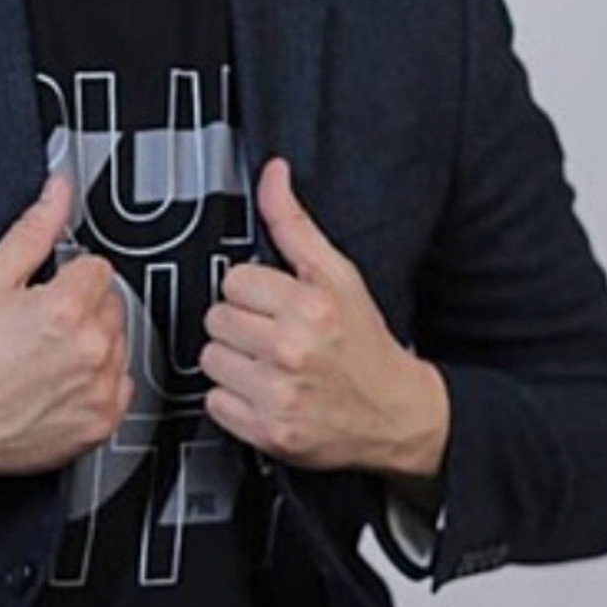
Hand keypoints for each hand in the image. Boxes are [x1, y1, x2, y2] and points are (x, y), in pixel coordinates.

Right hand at [0, 175, 132, 503]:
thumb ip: (33, 229)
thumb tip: (58, 191)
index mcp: (66, 308)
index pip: (98, 268)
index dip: (68, 276)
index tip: (47, 292)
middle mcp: (91, 349)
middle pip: (111, 303)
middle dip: (82, 307)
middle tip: (41, 325)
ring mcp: (99, 389)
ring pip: (119, 342)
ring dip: (93, 342)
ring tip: (47, 354)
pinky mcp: (101, 421)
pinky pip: (121, 385)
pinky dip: (99, 381)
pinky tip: (61, 381)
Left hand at [200, 158, 447, 486]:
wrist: (396, 414)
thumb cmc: (364, 343)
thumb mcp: (338, 274)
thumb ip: (294, 223)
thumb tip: (273, 174)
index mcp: (309, 306)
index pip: (234, 280)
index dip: (252, 290)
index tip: (273, 303)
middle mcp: (293, 350)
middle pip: (217, 319)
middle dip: (241, 324)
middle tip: (272, 334)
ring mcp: (279, 395)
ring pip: (210, 359)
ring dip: (233, 362)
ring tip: (267, 363)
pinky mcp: (269, 432)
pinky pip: (215, 402)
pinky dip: (233, 400)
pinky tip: (263, 391)